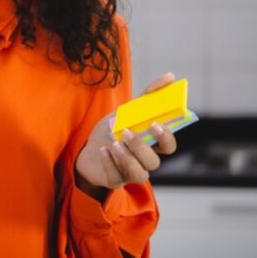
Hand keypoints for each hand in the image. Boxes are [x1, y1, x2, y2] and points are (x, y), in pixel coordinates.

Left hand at [74, 71, 178, 200]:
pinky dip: (110, 163)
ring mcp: (130, 173)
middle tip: (128, 133)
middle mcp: (144, 161)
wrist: (86, 150)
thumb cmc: (112, 131)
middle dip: (142, 147)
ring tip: (114, 143)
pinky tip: (103, 151)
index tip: (155, 124)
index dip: (166, 138)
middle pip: (154, 162)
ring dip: (127, 158)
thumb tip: (170, 76)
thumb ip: (147, 97)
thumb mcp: (126, 112)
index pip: (169, 146)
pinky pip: (116, 177)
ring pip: (139, 174)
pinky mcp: (114, 181)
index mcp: (150, 145)